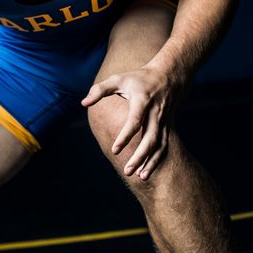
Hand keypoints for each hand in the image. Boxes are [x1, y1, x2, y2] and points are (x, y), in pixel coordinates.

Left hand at [81, 64, 180, 179]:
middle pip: (151, 138)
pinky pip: (164, 146)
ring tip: (139, 177)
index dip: (126, 136)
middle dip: (140, 156)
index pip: (135, 121)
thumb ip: (99, 90)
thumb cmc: (138, 78)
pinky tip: (145, 172)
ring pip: (159, 145)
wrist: (168, 76)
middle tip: (127, 171)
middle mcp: (155, 113)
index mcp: (142, 101)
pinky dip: (157, 160)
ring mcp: (163, 121)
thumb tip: (83, 103)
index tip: (115, 150)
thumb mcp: (118, 79)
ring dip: (151, 162)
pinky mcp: (167, 127)